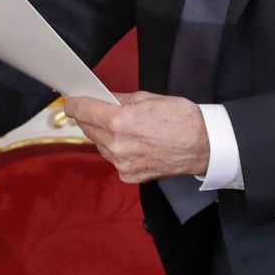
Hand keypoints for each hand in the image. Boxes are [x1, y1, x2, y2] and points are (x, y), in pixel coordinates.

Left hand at [64, 91, 209, 183]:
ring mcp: (122, 163)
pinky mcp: (130, 176)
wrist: (204, 145)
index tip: (70, 102)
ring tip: (119, 127)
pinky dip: (116, 151)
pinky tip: (130, 143)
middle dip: (90, 118)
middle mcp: (117, 145)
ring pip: (99, 145)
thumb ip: (118, 100)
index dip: (74, 104)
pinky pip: (113, 160)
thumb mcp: (145, 98)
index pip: (82, 111)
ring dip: (103, 135)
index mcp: (119, 121)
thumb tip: (101, 99)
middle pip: (88, 129)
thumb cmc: (180, 118)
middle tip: (96, 110)